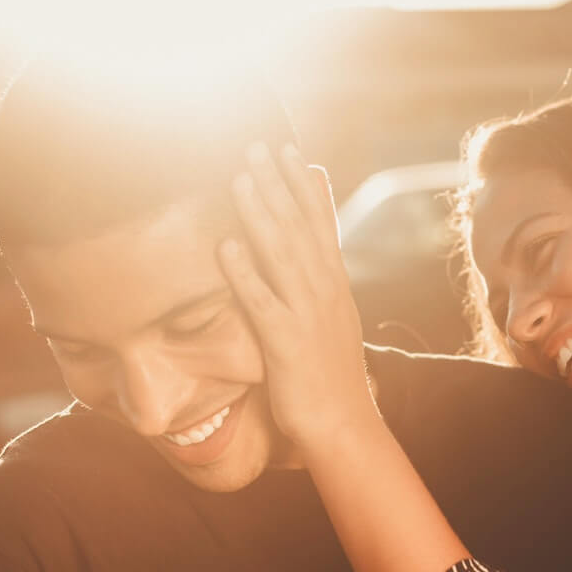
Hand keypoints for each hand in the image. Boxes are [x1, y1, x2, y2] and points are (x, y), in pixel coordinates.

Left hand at [218, 142, 377, 450]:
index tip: (288, 149)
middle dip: (278, 184)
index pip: (319, 223)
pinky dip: (245, 271)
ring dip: (260, 213)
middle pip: (299, 227)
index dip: (303, 184)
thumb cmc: (330, 375)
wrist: (345, 426)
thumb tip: (313, 247)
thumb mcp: (333, 318)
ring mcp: (308, 315)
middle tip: (256, 144)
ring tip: (239, 178)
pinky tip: (226, 246)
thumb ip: (321, 279)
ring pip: (282, 254)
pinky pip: (262, 301)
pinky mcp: (287, 343)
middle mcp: (325, 291)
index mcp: (334, 284)